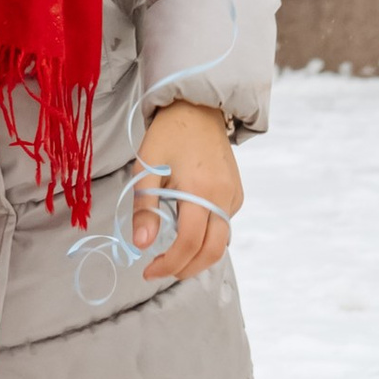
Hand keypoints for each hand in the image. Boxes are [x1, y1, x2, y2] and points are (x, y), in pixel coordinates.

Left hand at [130, 99, 242, 282]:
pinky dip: (206, 237)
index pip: (190, 243)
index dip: (169, 264)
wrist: (198, 108)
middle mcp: (224, 197)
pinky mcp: (237, 194)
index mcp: (200, 189)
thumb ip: (144, 208)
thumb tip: (141, 245)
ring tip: (170, 255)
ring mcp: (234, 196)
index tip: (148, 270)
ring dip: (197, 256)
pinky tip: (186, 230)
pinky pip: (224, 226)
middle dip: (186, 268)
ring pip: (220, 242)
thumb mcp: (147, 168)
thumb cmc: (168, 134)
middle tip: (160, 270)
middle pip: (212, 251)